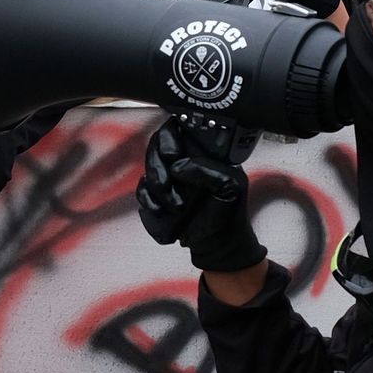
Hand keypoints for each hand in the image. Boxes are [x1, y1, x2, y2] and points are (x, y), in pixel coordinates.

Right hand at [135, 119, 265, 271]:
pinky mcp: (155, 195)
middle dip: (158, 164)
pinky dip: (148, 200)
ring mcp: (167, 177)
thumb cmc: (227, 212)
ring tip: (177, 206)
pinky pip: (142, 189)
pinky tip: (162, 210)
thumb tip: (179, 167)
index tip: (172, 155)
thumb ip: (209, 170)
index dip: (170, 137)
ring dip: (158, 186)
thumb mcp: (230, 187)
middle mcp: (182, 160)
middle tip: (167, 183)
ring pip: (148, 167)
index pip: (180, 128)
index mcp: (202, 151)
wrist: (215, 244)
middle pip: (156, 144)